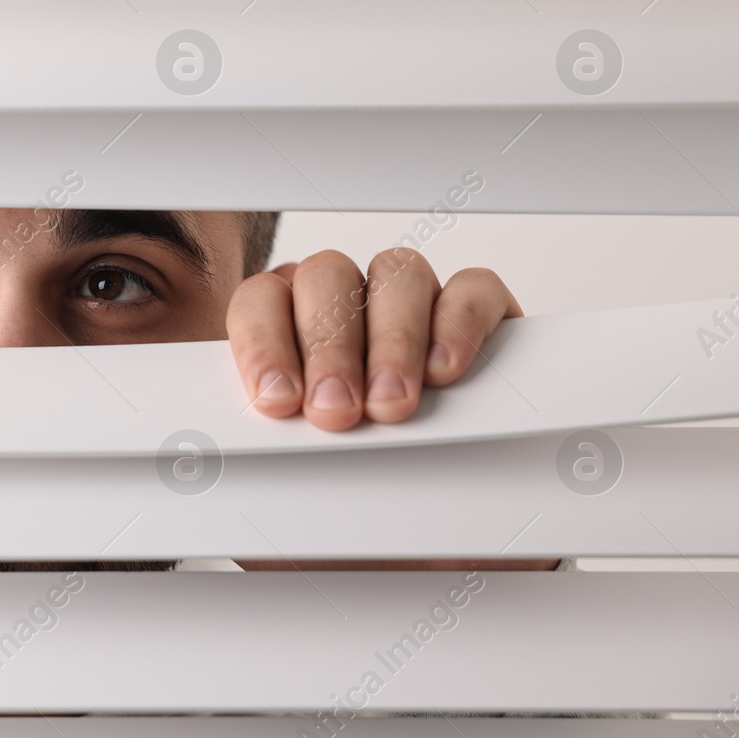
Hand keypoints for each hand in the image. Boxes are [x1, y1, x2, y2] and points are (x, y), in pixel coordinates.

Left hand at [226, 248, 521, 430]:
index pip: (262, 299)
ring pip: (396, 273)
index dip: (264, 343)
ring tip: (392, 403)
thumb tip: (275, 423)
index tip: (277, 399)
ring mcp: (409, 293)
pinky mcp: (476, 303)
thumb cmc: (352, 444)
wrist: (440, 464)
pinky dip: (458, 324)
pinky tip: (445, 370)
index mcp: (289, 314)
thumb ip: (287, 420)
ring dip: (392, 340)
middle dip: (329, 349)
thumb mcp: (306, 435)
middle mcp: (346, 293)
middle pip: (327, 278)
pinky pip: (473, 289)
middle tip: (336, 411)